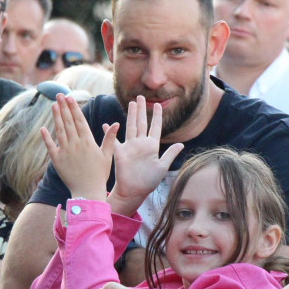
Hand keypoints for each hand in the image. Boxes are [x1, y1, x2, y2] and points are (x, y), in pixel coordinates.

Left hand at [41, 94, 118, 200]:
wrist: (88, 191)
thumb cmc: (100, 174)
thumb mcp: (107, 155)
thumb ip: (110, 138)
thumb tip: (116, 124)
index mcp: (88, 141)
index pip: (79, 120)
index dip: (74, 108)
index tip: (70, 97)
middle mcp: (75, 144)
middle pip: (68, 122)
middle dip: (63, 107)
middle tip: (59, 95)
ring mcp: (64, 152)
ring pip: (59, 130)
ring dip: (56, 117)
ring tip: (53, 105)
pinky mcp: (56, 160)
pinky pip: (50, 146)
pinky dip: (46, 137)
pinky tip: (43, 128)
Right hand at [107, 96, 183, 216]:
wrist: (134, 191)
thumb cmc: (149, 181)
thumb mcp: (162, 167)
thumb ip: (170, 154)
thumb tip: (182, 144)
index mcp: (152, 146)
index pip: (155, 127)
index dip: (157, 116)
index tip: (158, 105)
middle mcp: (141, 144)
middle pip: (142, 122)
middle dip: (142, 109)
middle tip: (140, 97)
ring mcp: (130, 146)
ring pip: (131, 126)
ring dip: (131, 115)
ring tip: (131, 103)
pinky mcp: (120, 152)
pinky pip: (114, 139)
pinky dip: (109, 131)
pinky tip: (106, 124)